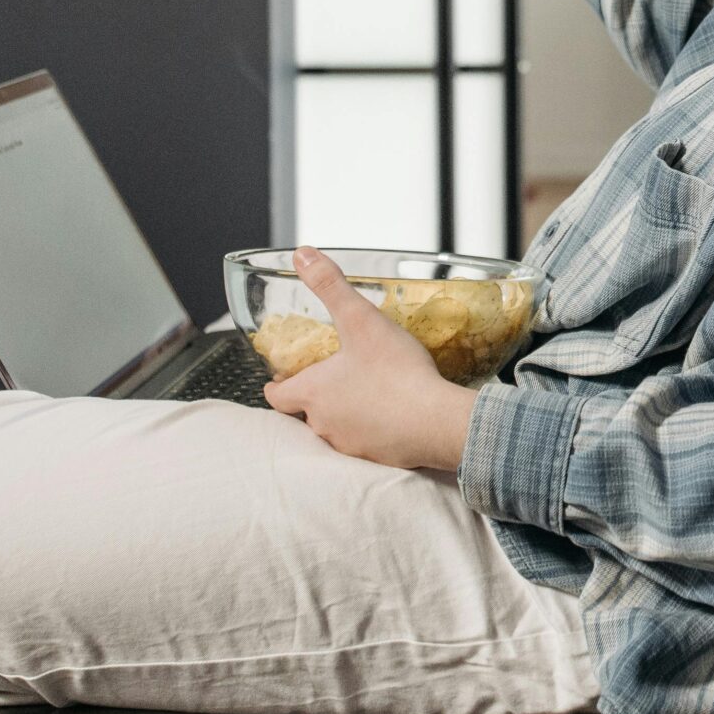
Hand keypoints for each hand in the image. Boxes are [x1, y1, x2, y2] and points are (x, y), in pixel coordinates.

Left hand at [262, 246, 476, 471]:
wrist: (436, 421)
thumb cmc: (396, 372)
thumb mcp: (361, 319)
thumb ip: (330, 285)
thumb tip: (301, 254)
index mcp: (313, 393)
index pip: (277, 396)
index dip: (277, 385)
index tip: (280, 380)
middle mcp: (324, 424)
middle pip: (307, 413)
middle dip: (318, 396)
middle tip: (336, 377)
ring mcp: (350, 445)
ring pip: (337, 429)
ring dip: (347, 414)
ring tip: (369, 393)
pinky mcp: (377, 459)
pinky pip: (367, 444)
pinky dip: (374, 430)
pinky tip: (394, 415)